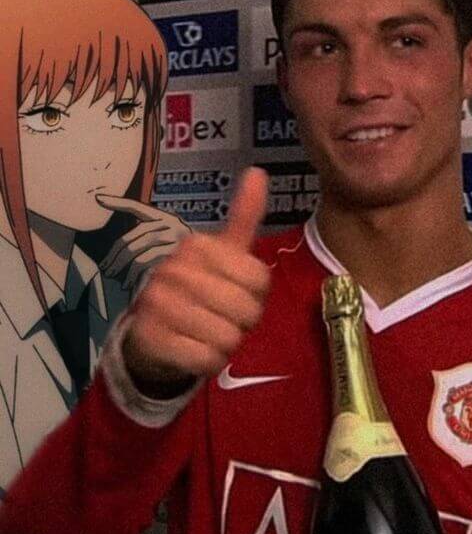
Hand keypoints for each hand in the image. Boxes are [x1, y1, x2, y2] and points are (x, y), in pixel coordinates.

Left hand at [97, 196, 192, 291]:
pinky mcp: (176, 259)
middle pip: (133, 237)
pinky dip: (134, 276)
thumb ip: (148, 238)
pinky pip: (146, 265)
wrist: (213, 273)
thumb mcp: (170, 242)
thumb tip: (121, 245)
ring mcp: (176, 241)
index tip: (99, 198)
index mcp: (168, 218)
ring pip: (137, 252)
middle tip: (106, 268)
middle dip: (115, 255)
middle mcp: (173, 225)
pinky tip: (130, 285)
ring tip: (115, 278)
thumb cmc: (188, 261)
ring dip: (122, 267)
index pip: (139, 207)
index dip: (119, 202)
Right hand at [121, 167, 270, 386]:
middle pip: (247, 311)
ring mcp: (157, 304)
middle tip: (222, 316)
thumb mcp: (225, 251)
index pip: (259, 279)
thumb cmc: (199, 287)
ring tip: (207, 331)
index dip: (256, 294)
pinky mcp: (150, 339)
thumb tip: (259, 171)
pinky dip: (208, 361)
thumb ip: (244, 215)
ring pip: (228, 338)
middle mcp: (174, 269)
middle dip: (242, 321)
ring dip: (226, 343)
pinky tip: (193, 349)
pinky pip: (206, 360)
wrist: (152, 329)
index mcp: (198, 245)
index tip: (237, 290)